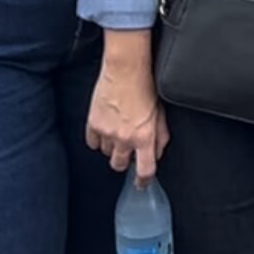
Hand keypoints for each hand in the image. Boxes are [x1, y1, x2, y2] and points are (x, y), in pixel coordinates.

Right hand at [85, 64, 168, 180]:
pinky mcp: (93, 123)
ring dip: (112, 148)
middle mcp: (125, 138)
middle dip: (124, 162)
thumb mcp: (161, 114)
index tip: (141, 184)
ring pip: (106, 153)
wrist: (125, 69)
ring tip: (118, 131)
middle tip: (127, 150)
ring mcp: (107, 132)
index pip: (145, 170)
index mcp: (145, 137)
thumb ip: (161, 138)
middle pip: (120, 165)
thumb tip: (157, 154)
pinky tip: (105, 129)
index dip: (143, 181)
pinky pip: (92, 143)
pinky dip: (98, 140)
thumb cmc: (145, 88)